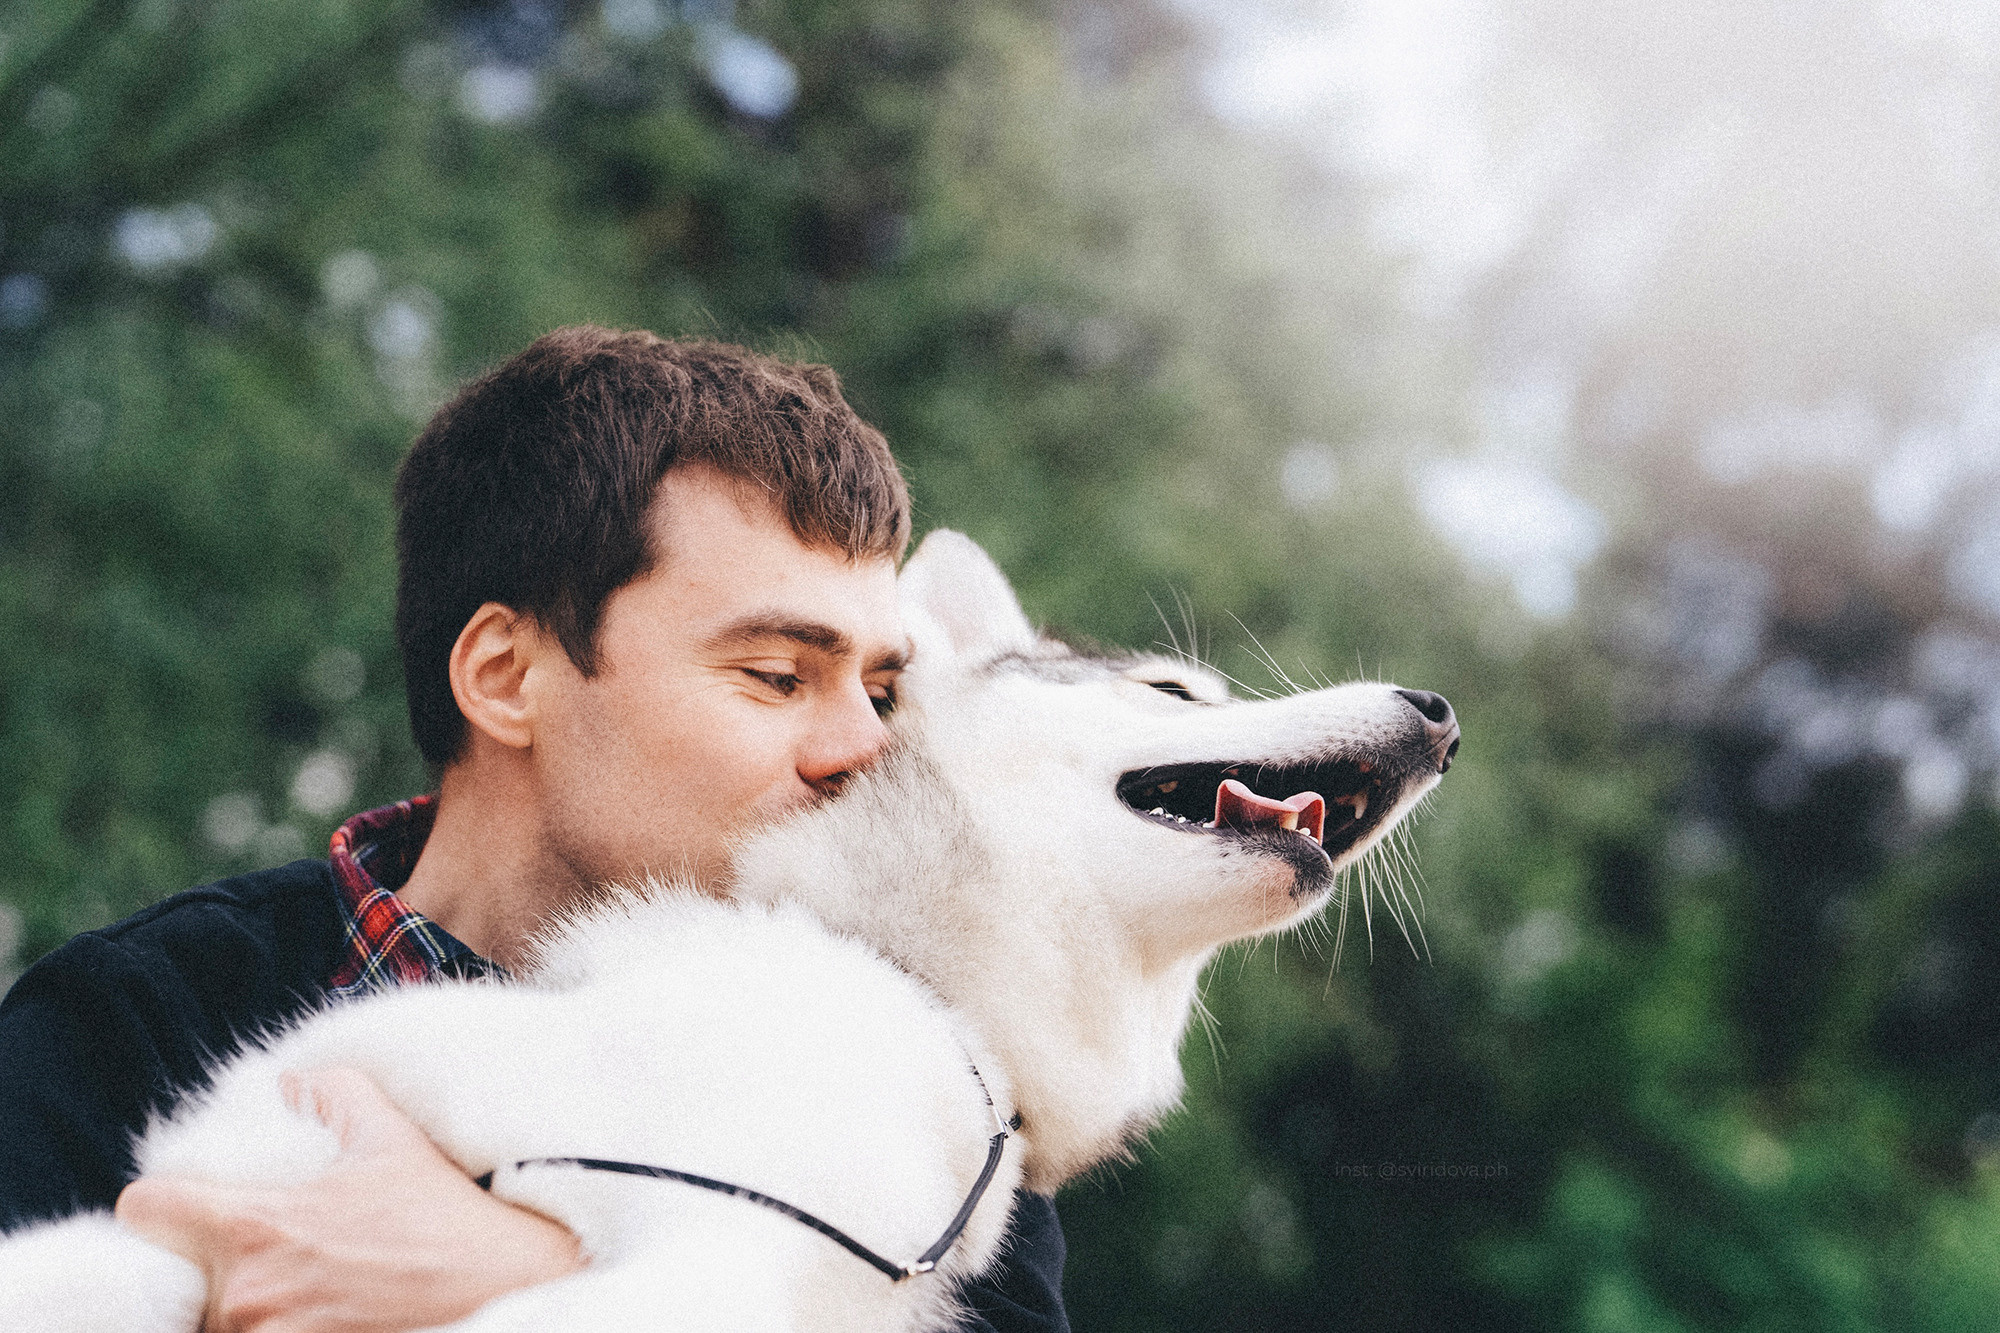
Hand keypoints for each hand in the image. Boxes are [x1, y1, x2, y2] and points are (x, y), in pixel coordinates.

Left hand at [116, 1066, 583, 1332]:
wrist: (499, 1286)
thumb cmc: (442, 1217)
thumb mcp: (392, 1137)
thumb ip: (333, 1092)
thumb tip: (291, 1082)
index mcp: (255, 1227)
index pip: (144, 1209)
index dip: (159, 1205)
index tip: (186, 1208)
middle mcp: (246, 1297)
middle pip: (179, 1284)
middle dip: (215, 1271)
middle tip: (273, 1259)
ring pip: (213, 1326)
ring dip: (244, 1313)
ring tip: (299, 1292)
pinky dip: (275, 1330)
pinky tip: (320, 1313)